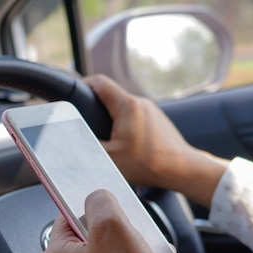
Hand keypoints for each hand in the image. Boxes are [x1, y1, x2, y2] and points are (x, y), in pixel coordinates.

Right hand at [84, 74, 228, 207]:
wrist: (182, 170)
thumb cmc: (149, 164)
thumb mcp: (109, 158)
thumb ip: (87, 146)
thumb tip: (70, 141)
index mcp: (127, 105)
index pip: (98, 82)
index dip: (82, 86)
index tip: (73, 96)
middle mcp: (141, 103)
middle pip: (111, 96)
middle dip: (96, 108)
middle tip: (86, 124)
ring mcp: (152, 111)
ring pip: (124, 108)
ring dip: (113, 119)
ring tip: (107, 139)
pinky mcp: (158, 121)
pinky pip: (136, 117)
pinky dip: (126, 127)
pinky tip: (125, 145)